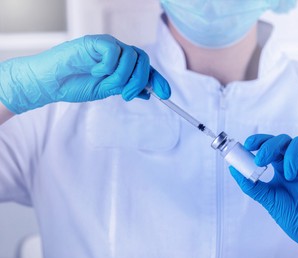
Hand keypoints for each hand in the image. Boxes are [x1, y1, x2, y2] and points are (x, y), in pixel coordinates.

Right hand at [0, 34, 169, 113]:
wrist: (52, 83)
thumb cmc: (75, 84)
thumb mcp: (106, 90)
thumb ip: (125, 88)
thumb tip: (147, 92)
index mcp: (121, 65)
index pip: (145, 69)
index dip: (157, 80)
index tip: (166, 94)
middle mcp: (117, 54)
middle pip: (143, 60)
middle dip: (140, 79)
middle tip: (127, 94)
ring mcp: (107, 47)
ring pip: (130, 56)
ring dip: (122, 75)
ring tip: (105, 82)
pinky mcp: (95, 42)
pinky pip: (113, 50)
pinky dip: (108, 65)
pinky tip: (95, 71)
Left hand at [230, 134, 297, 257]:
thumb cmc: (294, 216)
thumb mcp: (268, 199)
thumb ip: (251, 184)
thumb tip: (233, 169)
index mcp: (281, 165)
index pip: (269, 145)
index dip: (259, 140)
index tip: (248, 145)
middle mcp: (296, 160)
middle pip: (283, 140)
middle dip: (270, 146)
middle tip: (261, 160)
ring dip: (291, 156)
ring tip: (289, 176)